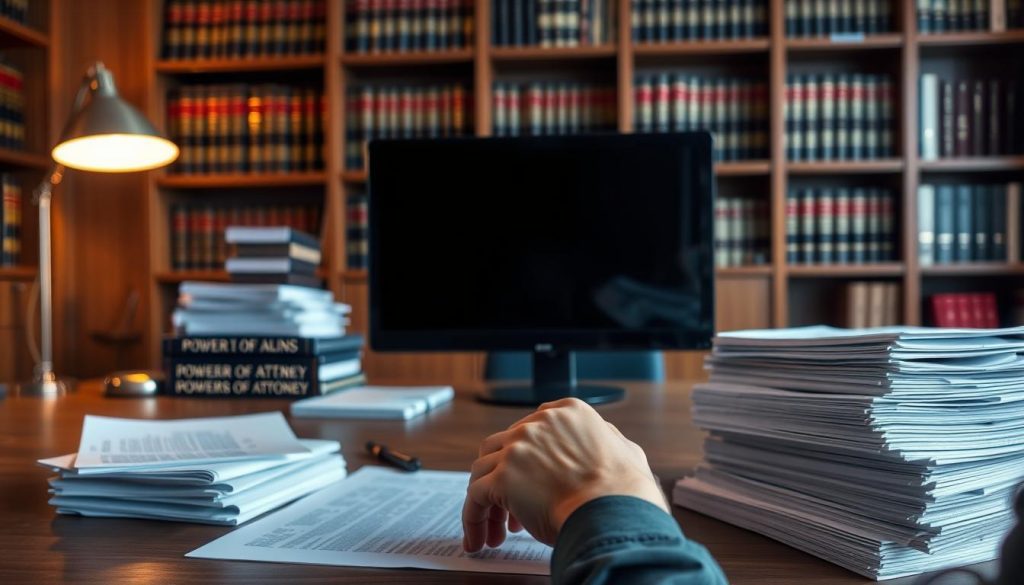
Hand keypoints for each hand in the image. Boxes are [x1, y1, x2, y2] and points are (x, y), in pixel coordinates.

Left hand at [461, 397, 667, 551]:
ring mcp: (517, 448)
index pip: (530, 429)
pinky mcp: (502, 478)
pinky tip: (478, 538)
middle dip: (504, 480)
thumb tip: (607, 442)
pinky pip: (475, 497)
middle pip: (502, 449)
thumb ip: (607, 439)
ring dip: (488, 503)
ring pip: (484, 471)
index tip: (526, 481)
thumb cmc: (625, 491)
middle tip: (511, 512)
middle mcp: (538, 424)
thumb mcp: (626, 450)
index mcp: (568, 412)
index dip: (525, 459)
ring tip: (496, 532)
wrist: (615, 512)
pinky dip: (473, 519)